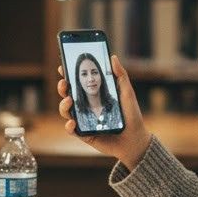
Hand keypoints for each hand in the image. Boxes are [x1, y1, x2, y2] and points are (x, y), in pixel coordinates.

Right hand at [57, 54, 151, 169]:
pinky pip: (71, 130)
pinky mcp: (84, 134)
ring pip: (66, 111)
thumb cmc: (131, 115)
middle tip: (64, 83)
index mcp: (94, 94)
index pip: (77, 82)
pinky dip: (69, 126)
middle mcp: (86, 106)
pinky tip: (72, 122)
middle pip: (67, 95)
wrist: (135, 139)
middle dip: (62, 88)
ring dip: (63, 105)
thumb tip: (113, 57)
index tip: (63, 67)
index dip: (68, 74)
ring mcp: (84, 120)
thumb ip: (120, 75)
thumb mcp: (127, 92)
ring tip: (69, 101)